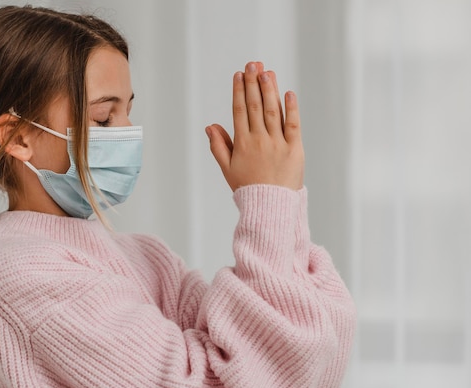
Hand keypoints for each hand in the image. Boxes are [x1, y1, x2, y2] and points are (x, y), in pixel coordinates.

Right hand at [206, 62, 303, 190]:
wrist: (271, 206)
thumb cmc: (248, 187)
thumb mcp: (227, 169)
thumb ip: (219, 145)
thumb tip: (210, 126)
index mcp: (242, 143)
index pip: (239, 111)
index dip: (239, 91)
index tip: (239, 75)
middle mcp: (259, 140)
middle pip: (255, 106)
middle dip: (253, 83)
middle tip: (252, 64)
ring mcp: (278, 143)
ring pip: (273, 111)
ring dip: (270, 89)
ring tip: (267, 72)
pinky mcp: (294, 149)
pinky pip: (293, 125)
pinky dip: (292, 108)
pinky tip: (288, 92)